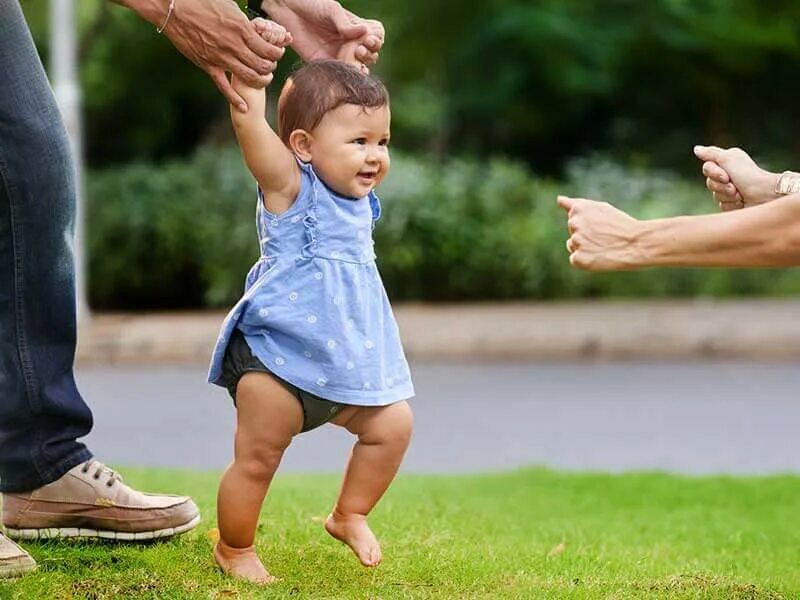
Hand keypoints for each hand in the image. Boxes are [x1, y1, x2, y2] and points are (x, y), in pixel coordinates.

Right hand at [158, 0, 289, 110]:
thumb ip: (244, 21)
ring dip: (261, 81)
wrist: (174, 8)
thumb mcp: (230, 7)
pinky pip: (224, 87)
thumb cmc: (202, 2)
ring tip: (263, 79)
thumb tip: (257, 27)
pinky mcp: (207, 66)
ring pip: (249, 78)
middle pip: (262, 66)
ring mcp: (220, 58)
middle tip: (271, 66)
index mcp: (241, 29)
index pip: (269, 49)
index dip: (277, 53)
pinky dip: (235, 99)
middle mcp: (233, 46)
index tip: (277, 52)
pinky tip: (244, 107)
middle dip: (271, 68)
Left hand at [263, 0, 383, 68]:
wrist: (288, 10)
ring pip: (358, 67)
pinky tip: (347, 71)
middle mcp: (350, 43)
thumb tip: (365, 32)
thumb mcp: (332, 11)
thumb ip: (346, 24)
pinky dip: (346, 75)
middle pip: (370, 55)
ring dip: (362, 66)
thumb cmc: (312, 4)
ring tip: (355, 58)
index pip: (376, 37)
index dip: (376, 40)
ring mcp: (338, 55)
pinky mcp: (324, 64)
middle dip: (370, 54)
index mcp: (355, 28)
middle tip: (360, 49)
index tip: (370, 39)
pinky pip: (339, 74)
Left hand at [557, 195, 642, 270]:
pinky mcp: (578, 259)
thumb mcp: (600, 208)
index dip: (589, 223)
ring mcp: (576, 241)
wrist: (637, 244)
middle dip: (585, 235)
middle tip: (604, 236)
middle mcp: (574, 223)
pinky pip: (575, 259)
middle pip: (572, 232)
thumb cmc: (620, 225)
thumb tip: (559, 199)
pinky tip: (599, 257)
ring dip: (584, 247)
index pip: (573, 217)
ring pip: (572, 245)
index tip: (602, 224)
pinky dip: (585, 261)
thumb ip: (576, 204)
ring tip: (603, 246)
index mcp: (578, 209)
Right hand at [693, 145, 778, 210]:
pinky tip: (742, 203)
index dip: (714, 173)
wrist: (764, 195)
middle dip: (721, 187)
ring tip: (741, 195)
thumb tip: (696, 149)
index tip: (726, 175)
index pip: (707, 169)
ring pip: (716, 196)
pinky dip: (732, 205)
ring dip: (728, 196)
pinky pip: (723, 206)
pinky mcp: (734, 204)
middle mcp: (728, 176)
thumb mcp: (728, 158)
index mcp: (727, 164)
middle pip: (710, 184)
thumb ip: (710, 153)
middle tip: (734, 187)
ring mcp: (731, 191)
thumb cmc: (748, 175)